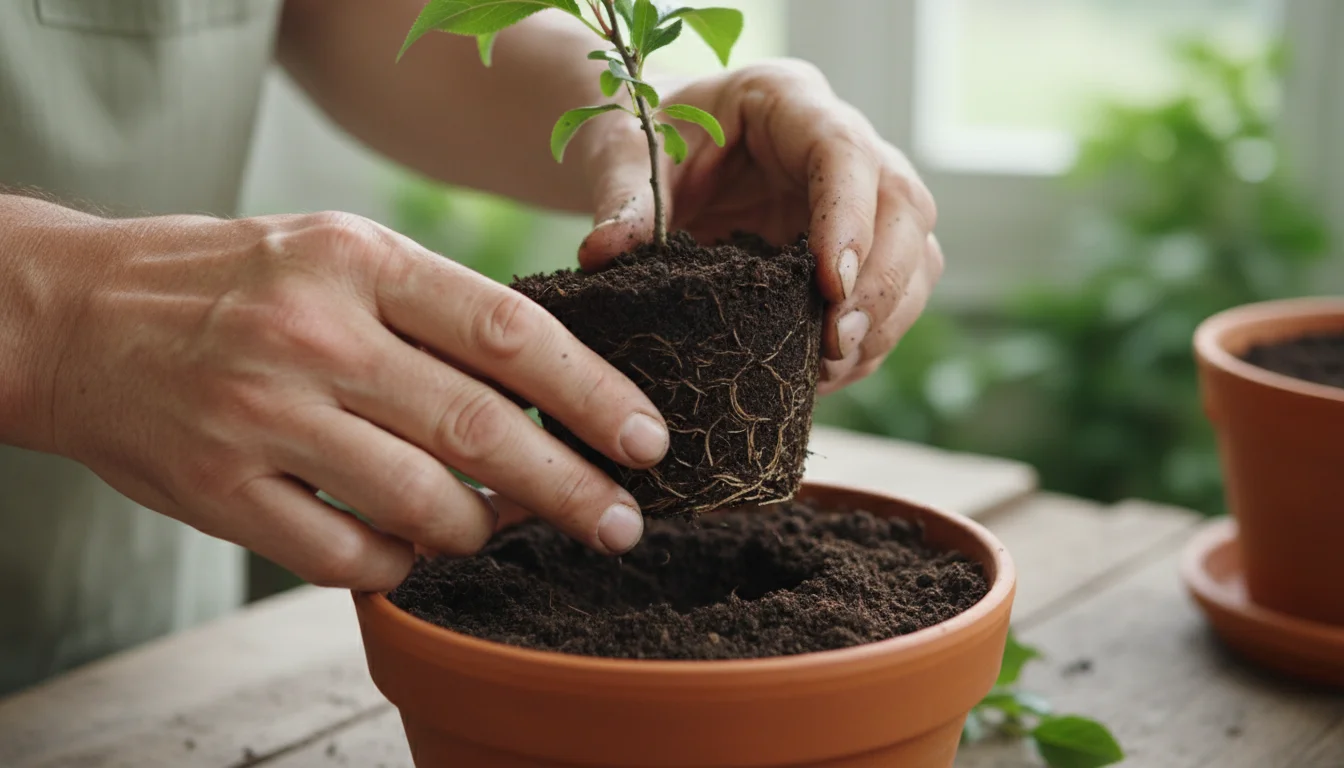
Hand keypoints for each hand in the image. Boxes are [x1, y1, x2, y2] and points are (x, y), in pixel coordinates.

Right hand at [32, 210, 667, 589]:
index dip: (591, 393)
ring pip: (421, 504)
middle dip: (570, 488)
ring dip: (483, 530)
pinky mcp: (221, 490)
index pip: (508, 331)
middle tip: (620, 521)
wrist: (76, 317)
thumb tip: (551, 386)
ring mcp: (262, 417)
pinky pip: (347, 554)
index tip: (645, 439)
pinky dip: (401, 563)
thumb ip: (435, 308)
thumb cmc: (233, 285)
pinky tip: (417, 548)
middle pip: (479, 429)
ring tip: (505, 527)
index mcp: (357, 261)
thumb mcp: (336, 253)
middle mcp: (314, 335)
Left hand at [575, 60, 941, 394]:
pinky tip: (823, 374)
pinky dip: (869, 342)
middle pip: (904, 207)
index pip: (845, 152)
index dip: (849, 219)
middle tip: (834, 342)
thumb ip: (622, 195)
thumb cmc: (644, 135)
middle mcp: (843, 144)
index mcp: (788, 101)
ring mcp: (860, 200)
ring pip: (915, 256)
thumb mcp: (622, 150)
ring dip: (885, 319)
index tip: (830, 284)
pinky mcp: (857, 250)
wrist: (656, 154)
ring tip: (829, 368)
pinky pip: (893, 297)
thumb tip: (606, 254)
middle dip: (882, 283)